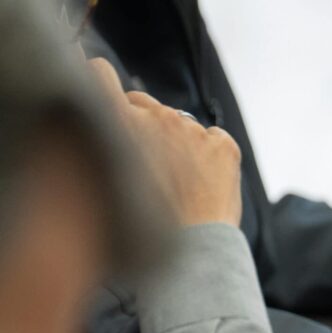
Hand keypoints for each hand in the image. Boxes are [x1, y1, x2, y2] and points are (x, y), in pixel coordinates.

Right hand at [87, 58, 242, 227]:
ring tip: (178, 185)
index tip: (106, 95)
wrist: (187, 251)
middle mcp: (157, 118)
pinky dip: (212, 155)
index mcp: (119, 123)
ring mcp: (194, 130)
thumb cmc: (141, 227)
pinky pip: (215, 139)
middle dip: (145, 125)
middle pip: (146, 106)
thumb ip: (108, 148)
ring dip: (179, 144)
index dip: (103, 84)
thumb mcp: (107, 181)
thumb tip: (111, 137)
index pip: (100, 75)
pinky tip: (205, 184)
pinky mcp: (224, 145)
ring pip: (182, 125)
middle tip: (149, 165)